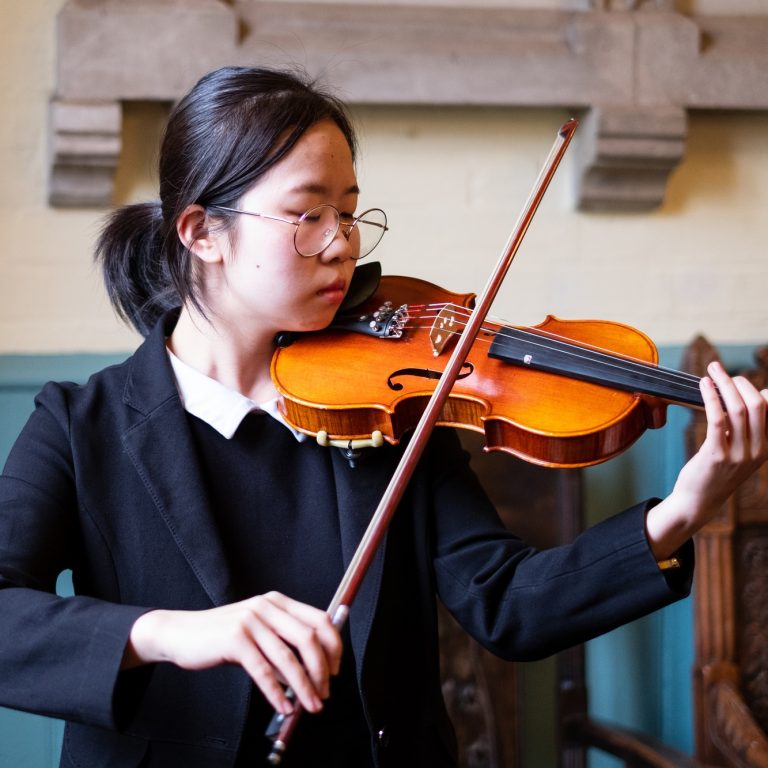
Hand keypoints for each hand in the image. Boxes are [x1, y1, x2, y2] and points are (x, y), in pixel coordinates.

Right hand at [123, 591, 340, 715]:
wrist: (180, 633)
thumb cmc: (222, 636)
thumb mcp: (258, 633)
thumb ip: (282, 645)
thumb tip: (310, 674)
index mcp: (277, 602)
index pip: (319, 619)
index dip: (333, 645)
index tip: (336, 670)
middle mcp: (267, 607)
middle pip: (308, 638)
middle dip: (322, 670)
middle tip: (325, 693)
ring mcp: (251, 621)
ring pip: (288, 658)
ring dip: (303, 686)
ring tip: (310, 705)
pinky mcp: (235, 639)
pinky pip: (263, 671)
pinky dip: (276, 693)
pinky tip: (282, 708)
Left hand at [646, 361, 767, 558]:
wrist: (698, 501)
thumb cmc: (715, 471)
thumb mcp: (739, 450)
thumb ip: (748, 427)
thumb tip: (761, 396)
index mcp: (764, 448)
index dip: (757, 389)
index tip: (738, 378)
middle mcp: (756, 451)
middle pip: (757, 405)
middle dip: (738, 381)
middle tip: (719, 368)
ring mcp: (738, 454)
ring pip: (737, 409)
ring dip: (722, 384)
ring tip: (710, 370)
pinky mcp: (716, 455)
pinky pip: (717, 419)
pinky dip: (711, 397)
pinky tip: (703, 385)